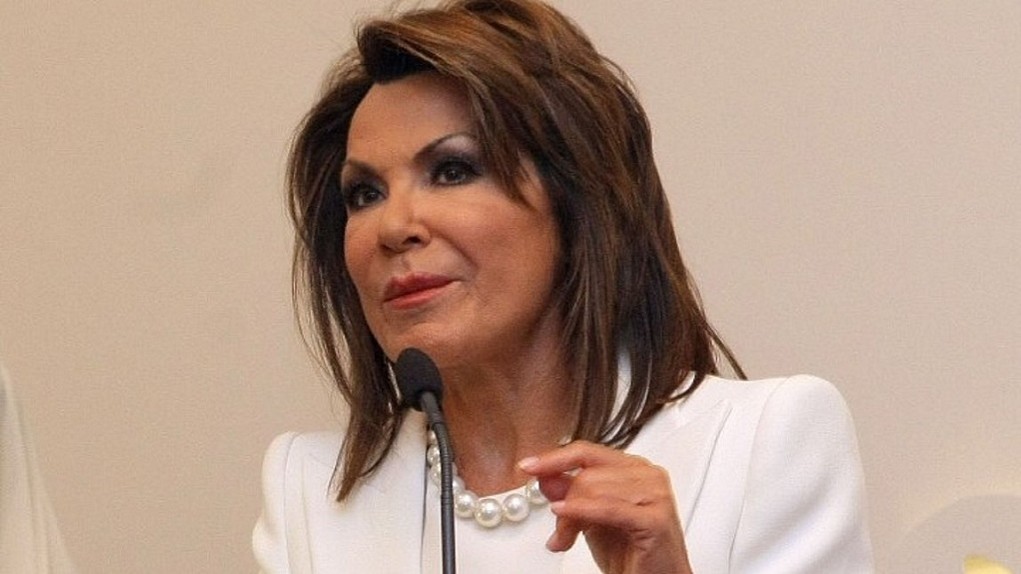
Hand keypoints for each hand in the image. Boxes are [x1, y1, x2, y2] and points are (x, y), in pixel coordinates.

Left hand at [518, 441, 692, 573]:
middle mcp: (647, 475)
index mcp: (634, 467)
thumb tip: (544, 475)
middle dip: (563, 503)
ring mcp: (655, 494)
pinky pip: (607, 508)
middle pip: (587, 473)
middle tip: (557, 532)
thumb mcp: (591, 518)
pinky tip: (562, 513)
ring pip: (593, 490)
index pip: (587, 452)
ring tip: (564, 539)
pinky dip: (580, 511)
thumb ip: (571, 493)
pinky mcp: (654, 518)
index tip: (528, 465)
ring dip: (569, 518)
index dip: (554, 458)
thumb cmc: (631, 553)